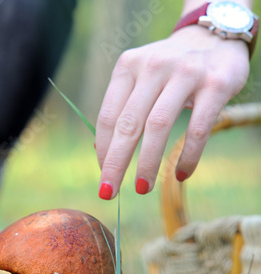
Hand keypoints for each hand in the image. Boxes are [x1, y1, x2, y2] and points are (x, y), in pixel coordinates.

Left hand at [95, 25, 249, 198]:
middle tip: (109, 192)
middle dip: (116, 163)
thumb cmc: (168, 69)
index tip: (103, 173)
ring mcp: (184, 73)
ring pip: (158, 127)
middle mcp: (152, 66)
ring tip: (142, 188)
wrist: (213, 38)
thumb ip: (121, 107)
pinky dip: (188, 156)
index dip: (104, 149)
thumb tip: (100, 150)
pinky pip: (197, 129)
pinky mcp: (215, 84)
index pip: (108, 115)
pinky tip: (180, 174)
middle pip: (128, 124)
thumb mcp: (139, 77)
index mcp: (127, 66)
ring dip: (147, 163)